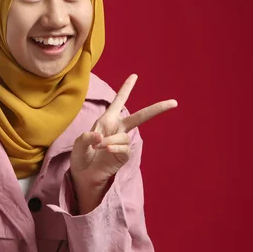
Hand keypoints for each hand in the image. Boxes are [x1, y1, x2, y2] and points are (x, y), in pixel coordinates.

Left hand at [70, 74, 176, 212]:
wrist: (83, 176)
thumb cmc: (81, 157)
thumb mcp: (78, 144)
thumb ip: (86, 137)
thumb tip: (100, 136)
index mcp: (107, 120)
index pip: (118, 102)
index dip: (126, 88)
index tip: (134, 76)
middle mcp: (117, 129)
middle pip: (140, 116)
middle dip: (156, 109)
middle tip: (173, 102)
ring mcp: (122, 142)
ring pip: (123, 136)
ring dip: (110, 140)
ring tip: (98, 146)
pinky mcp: (124, 155)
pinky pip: (124, 147)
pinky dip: (115, 147)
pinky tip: (107, 150)